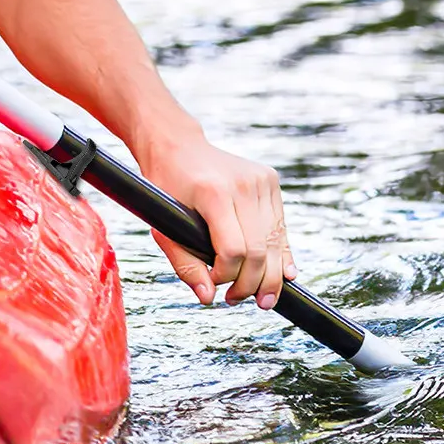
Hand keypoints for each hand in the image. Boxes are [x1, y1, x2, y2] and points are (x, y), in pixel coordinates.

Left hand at [136, 131, 295, 309]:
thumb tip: (207, 297)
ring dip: (270, 276)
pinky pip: (280, 227)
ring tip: (260, 298)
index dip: (228, 276)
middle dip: (251, 284)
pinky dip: (279, 254)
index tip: (216, 284)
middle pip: (259, 251)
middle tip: (237, 299)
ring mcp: (260, 180)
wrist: (175, 144)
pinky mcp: (270, 180)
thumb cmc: (164, 185)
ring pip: (275, 242)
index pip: (234, 250)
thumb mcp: (162, 224)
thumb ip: (184, 263)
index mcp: (213, 192)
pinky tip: (281, 276)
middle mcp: (242, 184)